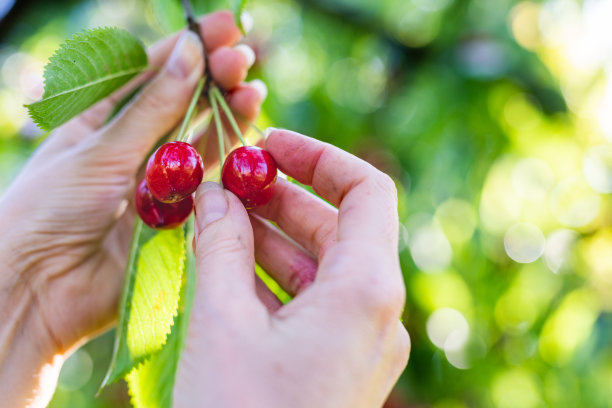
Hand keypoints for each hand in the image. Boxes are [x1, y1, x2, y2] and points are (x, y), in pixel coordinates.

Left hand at [0, 11, 264, 406]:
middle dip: (213, 77)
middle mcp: (130, 145)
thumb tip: (191, 54)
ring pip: (198, 138)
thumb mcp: (101, 149)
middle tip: (243, 55)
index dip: (186, 48)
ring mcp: (154, 179)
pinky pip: (206, 180)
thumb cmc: (49, 209)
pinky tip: (247, 133)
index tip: (224, 27)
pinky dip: (227, 158)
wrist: (38, 289)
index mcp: (97, 119)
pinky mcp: (175, 214)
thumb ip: (153, 108)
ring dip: (226, 113)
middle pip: (180, 103)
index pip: (148, 72)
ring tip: (252, 88)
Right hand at [176, 130, 408, 407]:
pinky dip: (275, 275)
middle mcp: (377, 312)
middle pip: (340, 225)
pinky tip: (229, 264)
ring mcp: (361, 341)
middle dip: (283, 197)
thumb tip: (212, 193)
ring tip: (219, 216)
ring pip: (323, 264)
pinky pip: (313, 300)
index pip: (366, 190)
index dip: (319, 157)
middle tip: (229, 181)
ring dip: (273, 235)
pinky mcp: (338, 363)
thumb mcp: (221, 319)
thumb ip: (221, 243)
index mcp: (368, 290)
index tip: (269, 144)